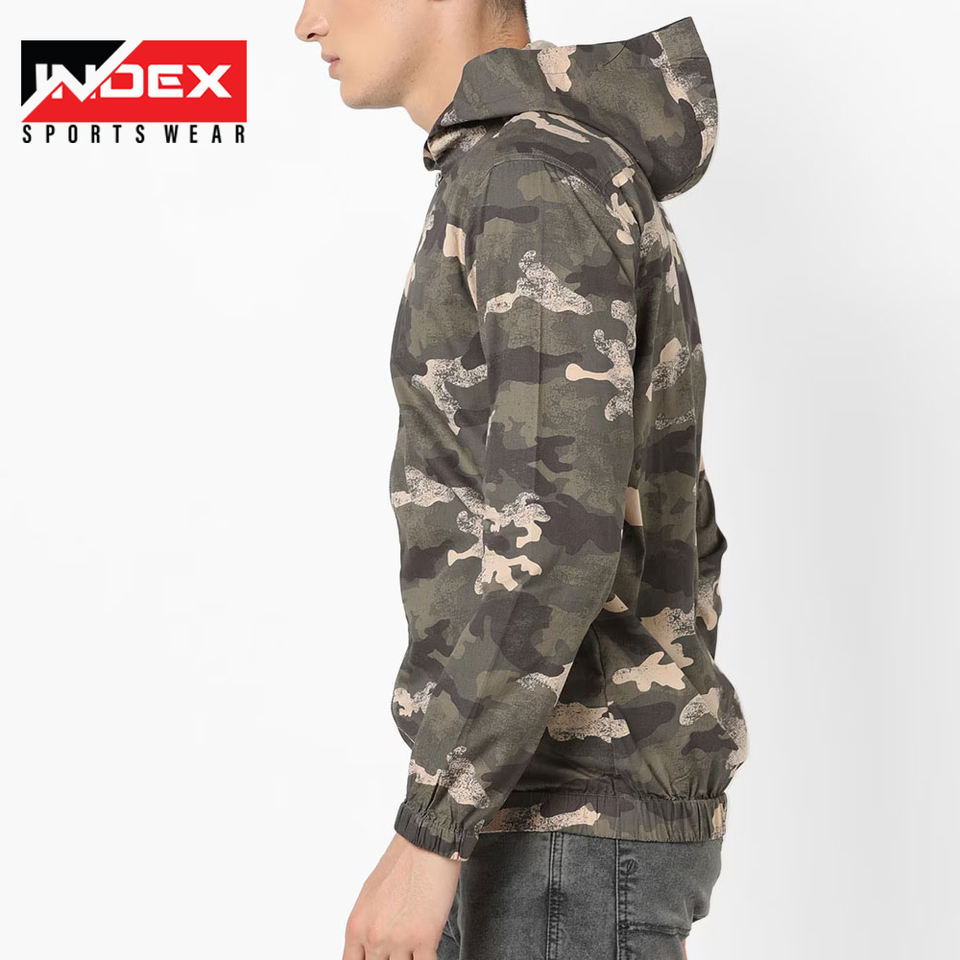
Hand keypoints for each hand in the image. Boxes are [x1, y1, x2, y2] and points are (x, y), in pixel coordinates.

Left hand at [342, 832, 461, 959]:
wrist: (426, 843)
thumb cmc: (400, 863)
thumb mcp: (369, 897)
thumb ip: (367, 927)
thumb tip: (369, 948)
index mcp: (356, 927)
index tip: (381, 959)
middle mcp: (373, 936)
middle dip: (393, 959)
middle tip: (402, 947)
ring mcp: (398, 939)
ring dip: (411, 957)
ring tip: (416, 944)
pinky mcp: (425, 937)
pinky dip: (428, 959)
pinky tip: (429, 949)